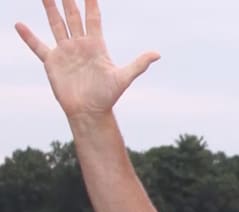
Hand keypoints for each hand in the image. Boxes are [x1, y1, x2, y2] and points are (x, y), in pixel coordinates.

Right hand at [15, 0, 159, 118]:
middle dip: (69, 0)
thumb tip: (157, 54)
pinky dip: (29, 37)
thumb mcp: (123, 78)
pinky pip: (38, 46)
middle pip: (72, 16)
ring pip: (56, 24)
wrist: (90, 111)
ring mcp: (65, 52)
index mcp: (96, 45)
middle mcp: (79, 45)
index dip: (90, 3)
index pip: (93, 17)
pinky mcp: (52, 62)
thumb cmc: (107, 96)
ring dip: (50, 9)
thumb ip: (139, 64)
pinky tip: (19, 25)